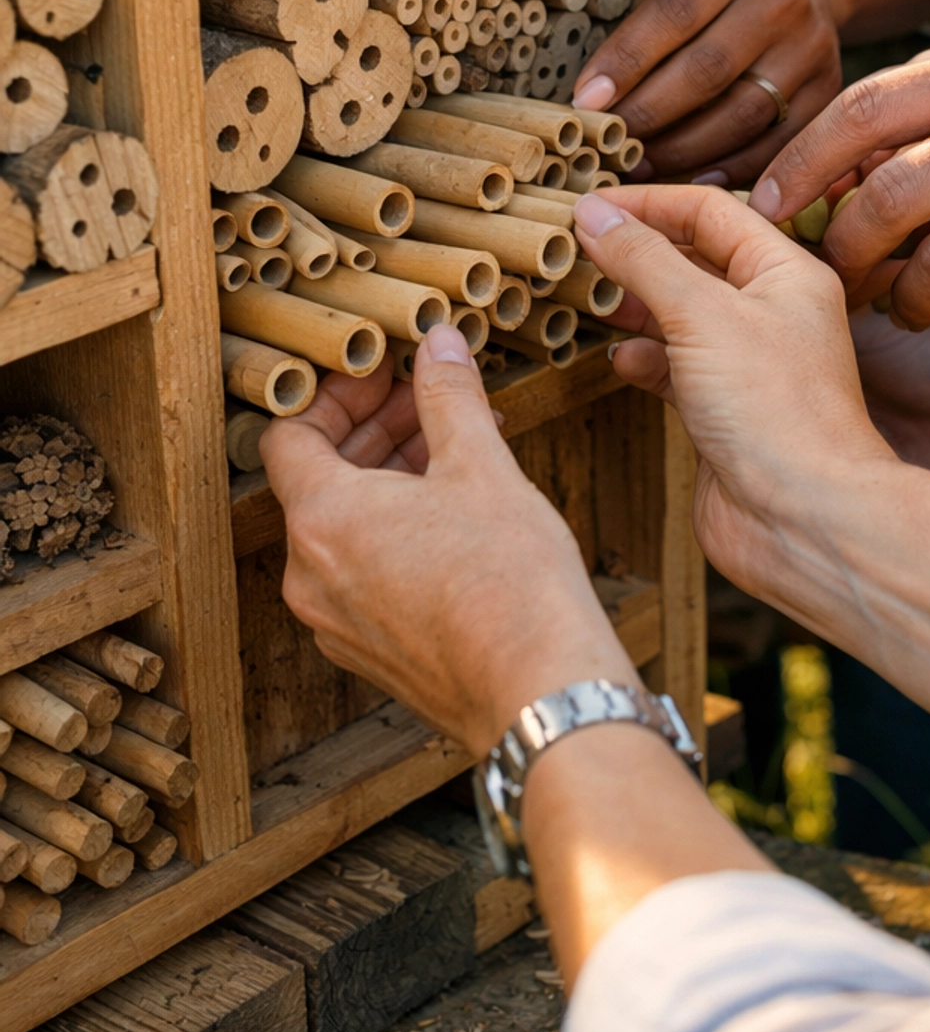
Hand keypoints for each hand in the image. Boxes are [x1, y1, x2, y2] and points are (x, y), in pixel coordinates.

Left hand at [264, 326, 634, 759]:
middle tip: (426, 400)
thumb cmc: (507, 579)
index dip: (335, 396)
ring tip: (456, 449)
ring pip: (343, 528)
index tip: (383, 375)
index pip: (290, 436)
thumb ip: (448, 397)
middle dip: (372, 431)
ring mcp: (337, 622)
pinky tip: (457, 512)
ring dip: (388, 478)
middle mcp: (312, 577)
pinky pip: (363, 572)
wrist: (537, 689)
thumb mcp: (480, 465)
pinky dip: (395, 530)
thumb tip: (437, 343)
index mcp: (323, 520)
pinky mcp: (370, 652)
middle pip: (317, 480)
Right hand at [571, 189, 895, 600]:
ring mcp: (748, 365)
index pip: (711, 211)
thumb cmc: (778, 412)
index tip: (591, 203)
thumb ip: (644, 260)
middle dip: (638, 252)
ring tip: (592, 297)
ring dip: (636, 304)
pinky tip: (623, 361)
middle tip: (580, 248)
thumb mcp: (702, 315)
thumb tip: (594, 213)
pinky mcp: (724, 413)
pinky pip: (675, 368)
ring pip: (680, 314)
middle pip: (694, 259)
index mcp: (786, 272)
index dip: (649, 203)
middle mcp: (771, 312)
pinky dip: (645, 359)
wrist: (804, 519)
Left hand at [574, 0, 848, 182]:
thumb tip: (593, 99)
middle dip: (649, 114)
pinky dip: (730, 168)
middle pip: (707, 70)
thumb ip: (652, 28)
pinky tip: (694, 182)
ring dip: (682, 150)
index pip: (673, 14)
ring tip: (640, 166)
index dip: (626, 62)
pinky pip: (775, 144)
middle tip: (608, 144)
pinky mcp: (827, 92)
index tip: (585, 101)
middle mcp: (780, 3)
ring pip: (741, 114)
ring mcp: (811, 49)